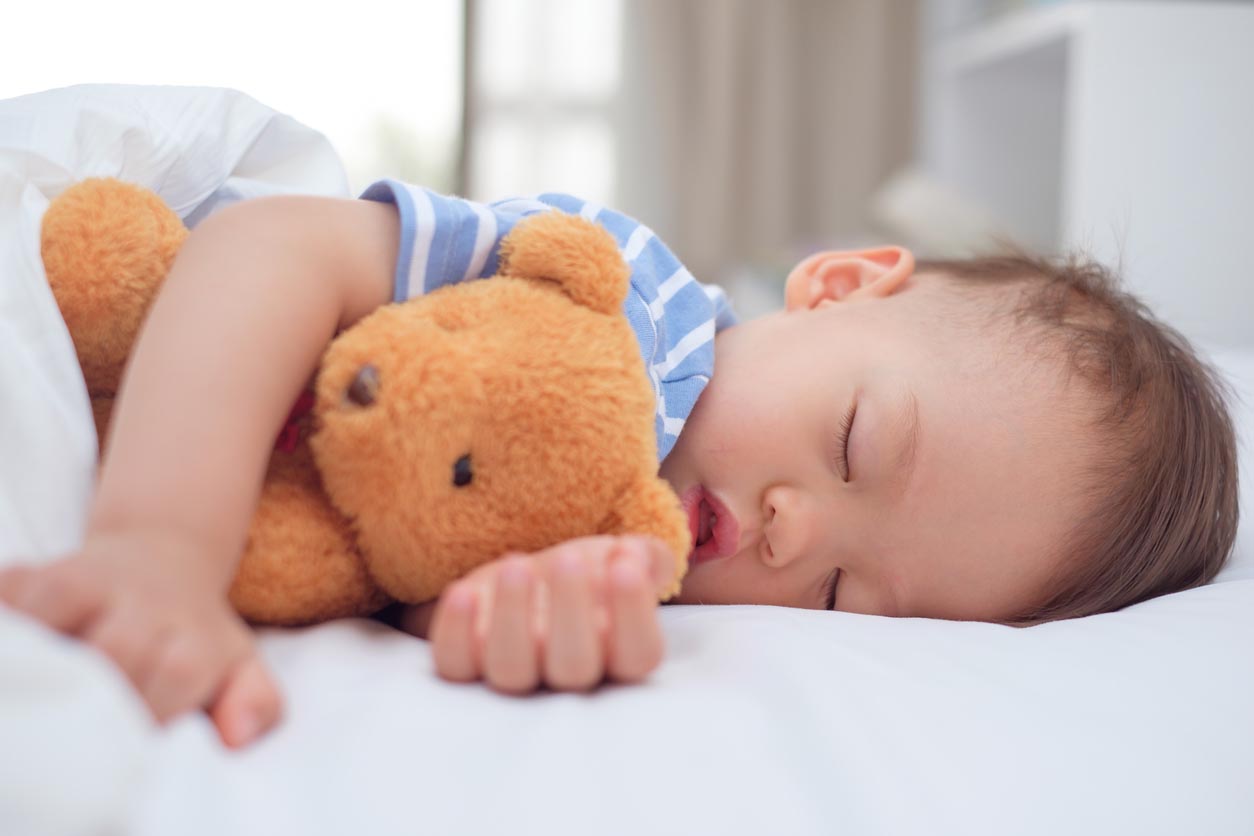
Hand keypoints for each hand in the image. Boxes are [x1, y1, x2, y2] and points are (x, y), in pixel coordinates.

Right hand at [0, 529, 281, 747]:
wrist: (166, 557)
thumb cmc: (196, 636)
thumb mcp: (241, 667)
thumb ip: (255, 702)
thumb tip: (237, 737)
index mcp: (194, 636)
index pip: (177, 674)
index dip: (151, 712)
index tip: (130, 742)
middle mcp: (147, 604)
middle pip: (118, 648)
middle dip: (98, 687)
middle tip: (73, 726)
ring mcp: (96, 581)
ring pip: (59, 603)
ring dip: (41, 642)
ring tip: (32, 682)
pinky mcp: (49, 569)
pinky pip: (20, 584)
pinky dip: (9, 608)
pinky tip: (11, 638)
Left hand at [421, 535, 678, 693]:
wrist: (525, 581)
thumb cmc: (582, 574)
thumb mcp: (619, 559)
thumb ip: (643, 559)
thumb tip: (638, 558)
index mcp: (618, 653)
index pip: (638, 654)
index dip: (634, 614)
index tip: (624, 565)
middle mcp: (567, 676)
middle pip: (574, 667)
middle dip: (572, 611)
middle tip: (568, 559)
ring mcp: (514, 673)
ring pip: (511, 670)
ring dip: (513, 618)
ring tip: (518, 565)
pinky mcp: (465, 662)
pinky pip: (455, 665)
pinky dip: (455, 632)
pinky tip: (466, 592)